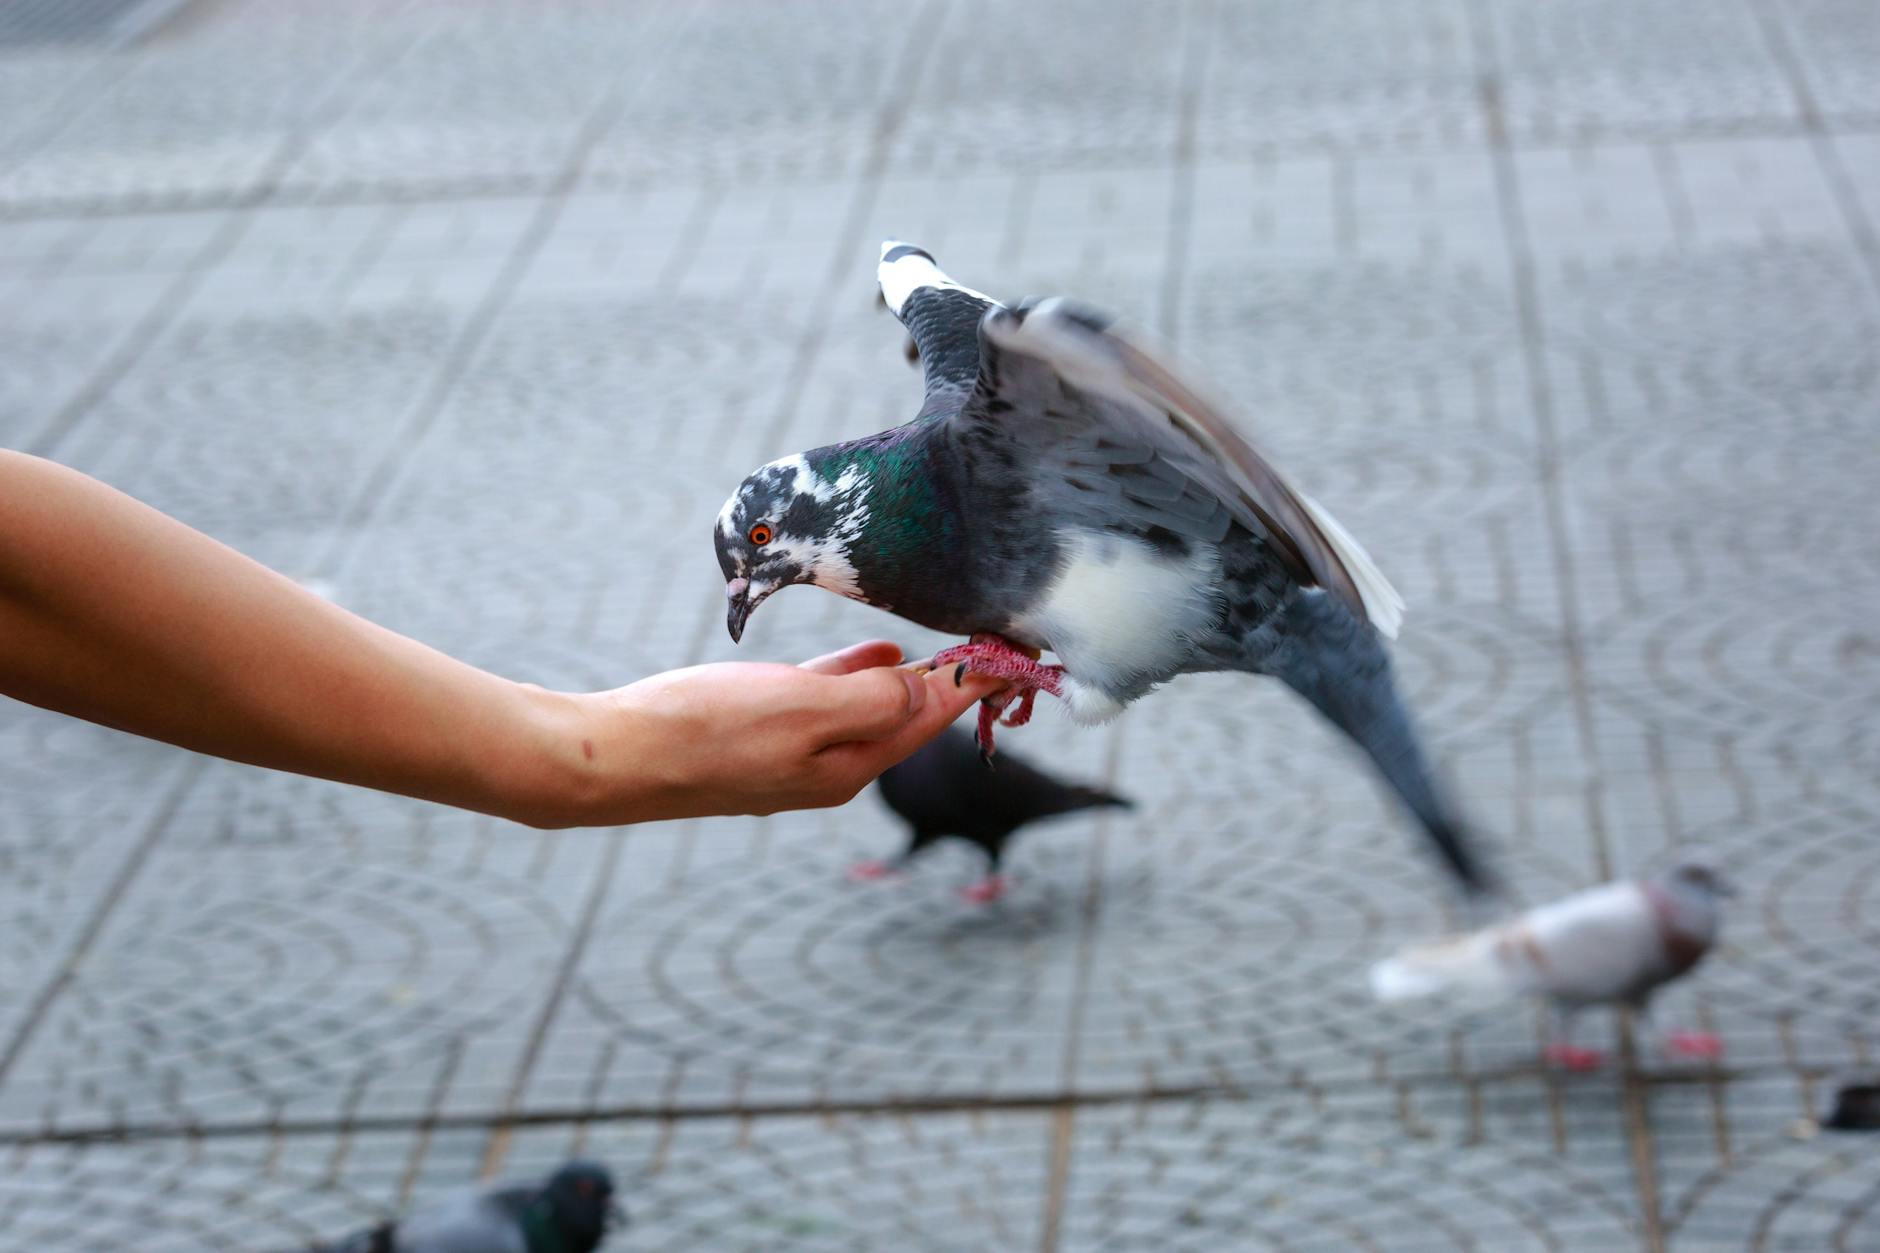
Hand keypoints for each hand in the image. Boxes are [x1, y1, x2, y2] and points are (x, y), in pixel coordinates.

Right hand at [515, 641, 1005, 825]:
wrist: (615, 758)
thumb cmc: (704, 730)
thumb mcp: (801, 707)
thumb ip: (870, 697)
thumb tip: (923, 688)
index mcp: (850, 765)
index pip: (933, 716)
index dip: (977, 683)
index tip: (1021, 652)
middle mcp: (832, 769)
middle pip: (912, 719)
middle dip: (957, 683)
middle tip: (1001, 644)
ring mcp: (796, 756)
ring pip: (875, 710)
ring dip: (914, 679)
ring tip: (954, 645)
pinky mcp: (762, 736)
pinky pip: (833, 704)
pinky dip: (862, 677)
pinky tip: (873, 654)